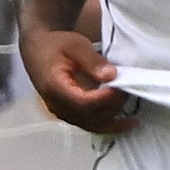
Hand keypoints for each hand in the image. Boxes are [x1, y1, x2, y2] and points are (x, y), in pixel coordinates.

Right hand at [22, 26, 139, 133]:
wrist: (37, 49)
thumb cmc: (55, 45)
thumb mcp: (75, 45)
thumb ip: (93, 61)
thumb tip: (111, 75)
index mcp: (54, 87)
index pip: (84, 102)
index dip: (106, 99)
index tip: (123, 88)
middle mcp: (56, 104)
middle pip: (89, 116)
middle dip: (113, 107)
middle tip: (131, 92)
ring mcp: (61, 112)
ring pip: (90, 125)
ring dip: (112, 121)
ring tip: (133, 118)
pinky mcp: (67, 114)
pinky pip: (88, 124)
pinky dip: (106, 125)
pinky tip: (123, 123)